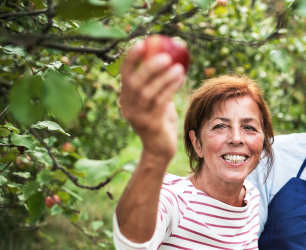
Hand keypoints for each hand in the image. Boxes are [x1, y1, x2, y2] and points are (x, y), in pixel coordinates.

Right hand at [119, 41, 185, 160]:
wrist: (160, 150)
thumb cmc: (161, 122)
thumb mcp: (157, 102)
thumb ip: (157, 86)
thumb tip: (168, 59)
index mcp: (126, 98)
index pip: (124, 75)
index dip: (131, 58)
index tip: (143, 43)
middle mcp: (128, 107)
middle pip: (135, 83)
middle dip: (149, 67)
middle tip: (165, 55)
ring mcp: (138, 116)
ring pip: (149, 92)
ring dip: (164, 77)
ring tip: (179, 67)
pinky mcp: (151, 124)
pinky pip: (161, 102)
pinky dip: (171, 88)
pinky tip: (181, 78)